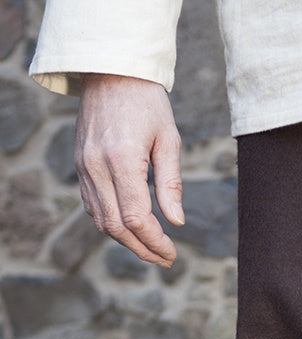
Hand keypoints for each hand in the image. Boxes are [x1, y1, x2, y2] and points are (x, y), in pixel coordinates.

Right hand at [76, 74, 183, 265]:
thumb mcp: (168, 139)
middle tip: (165, 258)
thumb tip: (176, 222)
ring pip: (102, 221)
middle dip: (142, 249)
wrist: (110, 71)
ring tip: (152, 248)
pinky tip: (131, 228)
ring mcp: (84, 167)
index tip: (172, 252)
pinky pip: (93, 206)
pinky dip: (111, 223)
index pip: (136, 217)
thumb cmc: (146, 102)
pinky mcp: (79, 165)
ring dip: (127, 241)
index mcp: (121, 159)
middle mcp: (97, 166)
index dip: (155, 241)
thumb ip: (171, 183)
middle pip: (117, 226)